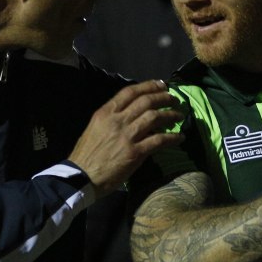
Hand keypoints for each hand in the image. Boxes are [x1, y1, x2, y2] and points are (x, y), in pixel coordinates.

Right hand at [69, 80, 182, 194]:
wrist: (81, 177)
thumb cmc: (86, 154)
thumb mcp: (95, 127)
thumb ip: (112, 118)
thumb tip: (131, 113)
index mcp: (105, 112)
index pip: (130, 92)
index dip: (149, 86)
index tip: (161, 85)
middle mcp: (117, 120)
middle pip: (146, 101)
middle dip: (163, 97)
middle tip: (173, 99)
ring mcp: (127, 136)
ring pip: (155, 117)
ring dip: (170, 114)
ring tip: (179, 116)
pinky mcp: (135, 152)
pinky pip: (159, 140)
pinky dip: (172, 138)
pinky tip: (179, 138)